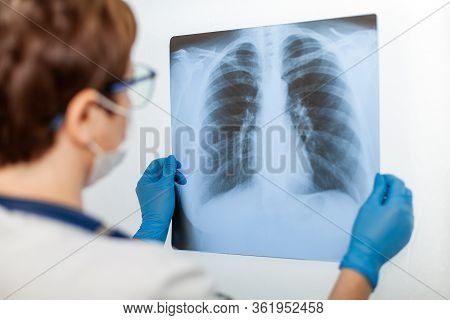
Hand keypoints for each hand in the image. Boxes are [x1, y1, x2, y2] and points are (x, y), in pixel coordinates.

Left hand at [133, 155, 186, 241]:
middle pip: (161, 172)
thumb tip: (171, 158)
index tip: (178, 165)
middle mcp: (146, 185)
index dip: (168, 163)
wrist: (157, 224)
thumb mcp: (166, 185)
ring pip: (163, 180)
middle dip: (172, 173)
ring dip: (173, 179)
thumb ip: (169, 170)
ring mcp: (150, 192)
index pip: (156, 164)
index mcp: (145, 180)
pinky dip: (171, 187)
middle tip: (181, 178)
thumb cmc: (159, 207)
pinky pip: (163, 187)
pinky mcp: (155, 199)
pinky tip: (176, 190)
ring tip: (181, 184)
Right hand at [340, 174, 413, 289]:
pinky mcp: (406, 233)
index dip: (389, 178)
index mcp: (399, 205)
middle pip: (406, 193)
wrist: (367, 253)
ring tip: (380, 204)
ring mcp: (408, 225)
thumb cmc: (366, 230)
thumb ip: (378, 190)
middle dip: (394, 188)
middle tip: (380, 189)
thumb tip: (381, 179)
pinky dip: (398, 212)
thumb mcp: (369, 205)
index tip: (380, 179)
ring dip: (396, 200)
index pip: (398, 184)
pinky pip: (406, 217)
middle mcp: (407, 214)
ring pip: (406, 205)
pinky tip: (384, 216)